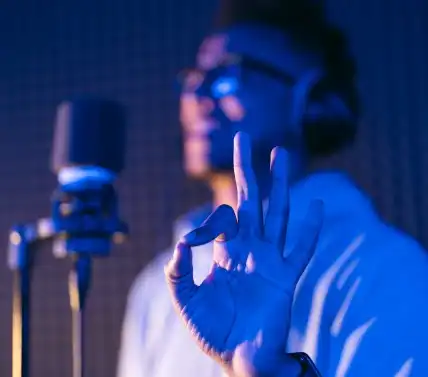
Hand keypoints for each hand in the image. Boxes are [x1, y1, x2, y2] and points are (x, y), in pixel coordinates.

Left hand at [165, 132, 322, 376]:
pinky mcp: (285, 277)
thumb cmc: (212, 330)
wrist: (238, 357)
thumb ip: (177, 273)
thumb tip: (178, 243)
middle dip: (247, 169)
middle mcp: (249, 247)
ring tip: (280, 154)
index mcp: (225, 250)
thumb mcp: (185, 300)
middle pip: (250, 199)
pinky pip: (301, 249)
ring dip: (279, 184)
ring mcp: (269, 259)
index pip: (219, 218)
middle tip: (244, 137)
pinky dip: (310, 229)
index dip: (205, 222)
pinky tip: (317, 205)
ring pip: (277, 213)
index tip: (189, 242)